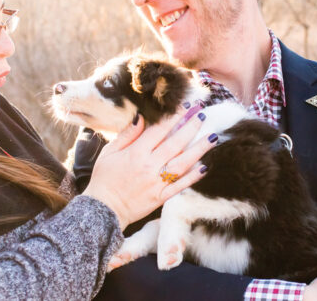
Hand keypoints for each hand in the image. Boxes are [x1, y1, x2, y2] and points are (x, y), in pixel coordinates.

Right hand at [83, 109, 214, 228]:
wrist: (103, 210)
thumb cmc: (104, 179)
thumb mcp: (109, 152)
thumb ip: (127, 134)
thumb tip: (141, 117)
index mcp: (136, 153)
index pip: (159, 130)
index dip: (174, 116)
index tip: (186, 106)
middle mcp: (149, 166)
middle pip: (175, 143)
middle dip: (191, 127)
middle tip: (203, 114)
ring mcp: (157, 183)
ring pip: (183, 163)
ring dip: (199, 149)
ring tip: (212, 137)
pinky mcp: (161, 197)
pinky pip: (180, 186)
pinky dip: (193, 176)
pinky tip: (205, 166)